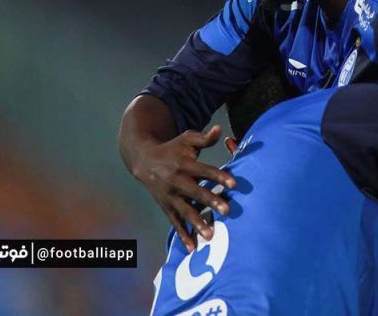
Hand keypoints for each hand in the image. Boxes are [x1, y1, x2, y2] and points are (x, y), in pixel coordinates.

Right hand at [132, 125, 235, 251]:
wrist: (143, 160)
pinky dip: (182, 235)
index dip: (219, 176)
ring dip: (197, 223)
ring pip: (185, 211)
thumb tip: (221, 130)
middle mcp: (176, 181)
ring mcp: (170, 196)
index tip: (234, 183)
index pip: (204, 171)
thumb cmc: (172, 149)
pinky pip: (174, 222)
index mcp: (184, 164)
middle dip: (211, 201)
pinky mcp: (166, 206)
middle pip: (196, 192)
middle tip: (227, 210)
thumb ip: (204, 138)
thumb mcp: (186, 139)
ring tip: (211, 235)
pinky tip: (192, 247)